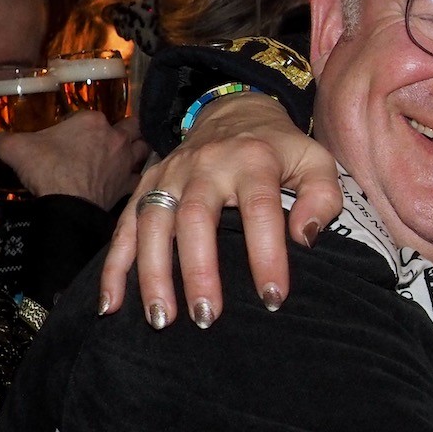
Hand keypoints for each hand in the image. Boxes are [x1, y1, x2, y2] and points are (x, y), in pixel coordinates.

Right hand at [0, 110, 147, 209]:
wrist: (67, 205)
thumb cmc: (45, 169)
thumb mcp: (14, 149)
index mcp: (92, 120)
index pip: (95, 113)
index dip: (90, 120)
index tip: (80, 130)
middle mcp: (116, 137)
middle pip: (132, 126)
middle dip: (128, 128)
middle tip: (117, 135)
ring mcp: (126, 162)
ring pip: (144, 148)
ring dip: (139, 149)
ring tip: (130, 153)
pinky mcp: (128, 186)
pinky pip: (140, 177)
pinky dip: (139, 178)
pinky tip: (131, 180)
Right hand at [97, 92, 343, 326]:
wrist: (234, 112)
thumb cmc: (280, 150)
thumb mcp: (315, 162)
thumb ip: (321, 197)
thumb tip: (305, 237)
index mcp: (253, 161)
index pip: (261, 209)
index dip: (266, 255)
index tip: (272, 298)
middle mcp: (205, 166)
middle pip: (195, 218)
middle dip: (198, 271)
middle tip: (207, 318)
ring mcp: (170, 175)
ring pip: (152, 223)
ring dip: (152, 274)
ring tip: (161, 319)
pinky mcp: (146, 185)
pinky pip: (124, 227)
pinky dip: (114, 266)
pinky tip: (110, 304)